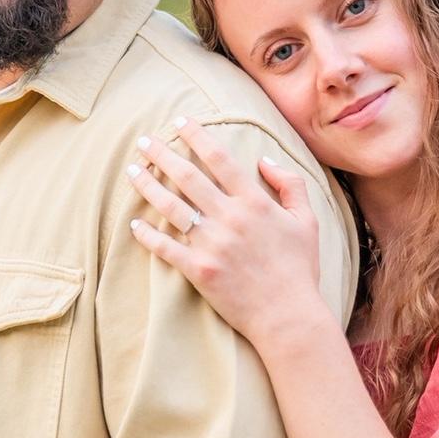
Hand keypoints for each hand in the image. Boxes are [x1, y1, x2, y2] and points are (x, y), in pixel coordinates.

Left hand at [126, 116, 324, 342]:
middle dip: (162, 154)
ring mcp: (212, 244)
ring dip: (148, 186)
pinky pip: (166, 248)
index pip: (219, 158)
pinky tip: (135, 224)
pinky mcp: (199, 271)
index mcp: (255, 202)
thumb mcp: (307, 221)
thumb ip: (290, 184)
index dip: (196, 136)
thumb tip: (265, 160)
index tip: (179, 122)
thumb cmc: (300, 268)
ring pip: (171, 207)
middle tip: (143, 140)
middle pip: (187, 177)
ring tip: (132, 171)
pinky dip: (148, 235)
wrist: (289, 316)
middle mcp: (230, 218)